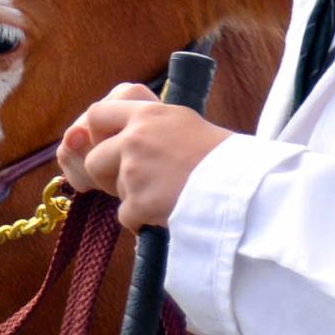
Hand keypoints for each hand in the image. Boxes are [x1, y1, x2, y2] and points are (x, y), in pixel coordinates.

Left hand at [58, 82, 230, 232]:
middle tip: (135, 181)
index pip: (97, 114)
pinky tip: (166, 212)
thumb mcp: (183, 122)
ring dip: (131, 197)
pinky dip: (142, 220)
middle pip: (94, 159)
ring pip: (113, 189)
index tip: (109, 147)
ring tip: (164, 194)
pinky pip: (126, 216)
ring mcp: (134, 171)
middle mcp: (135, 138)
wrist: (239, 185)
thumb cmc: (220, 156)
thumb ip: (149, 125)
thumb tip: (123, 136)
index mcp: (147, 114)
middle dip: (108, 175)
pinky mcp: (138, 202)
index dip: (97, 134)